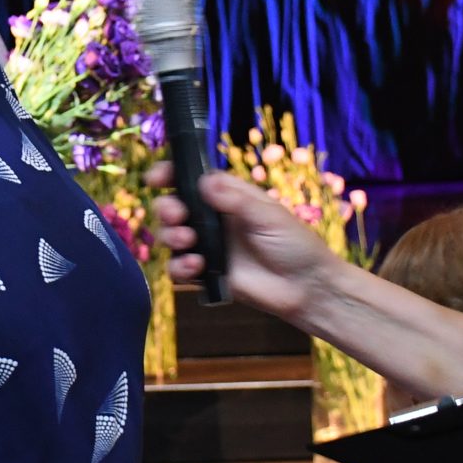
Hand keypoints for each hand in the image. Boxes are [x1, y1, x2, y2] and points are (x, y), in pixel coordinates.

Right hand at [146, 161, 337, 320]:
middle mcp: (213, 219)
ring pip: (171, 236)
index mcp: (228, 197)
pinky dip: (179, 266)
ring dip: (171, 236)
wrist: (306, 288)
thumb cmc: (294, 244)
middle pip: (173, 207)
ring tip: (189, 242)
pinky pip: (179, 268)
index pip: (191, 179)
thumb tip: (202, 183)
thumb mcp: (268, 215)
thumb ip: (235, 200)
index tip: (156, 178)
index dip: (170, 175)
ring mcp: (208, 247)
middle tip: (176, 216)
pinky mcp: (206, 274)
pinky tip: (195, 267)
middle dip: (166, 209)